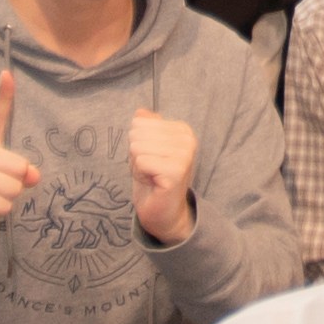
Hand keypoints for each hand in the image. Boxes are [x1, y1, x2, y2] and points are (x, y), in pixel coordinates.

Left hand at [123, 106, 201, 244]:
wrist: (163, 211)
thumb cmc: (153, 177)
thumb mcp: (146, 147)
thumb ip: (145, 126)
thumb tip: (140, 112)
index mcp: (182, 129)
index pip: (139, 123)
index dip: (138, 142)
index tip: (152, 158)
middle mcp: (187, 139)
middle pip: (137, 133)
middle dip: (136, 154)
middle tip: (150, 169)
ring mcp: (184, 155)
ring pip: (137, 147)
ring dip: (138, 165)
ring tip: (152, 175)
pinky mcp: (176, 171)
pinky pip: (141, 161)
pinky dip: (141, 174)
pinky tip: (153, 182)